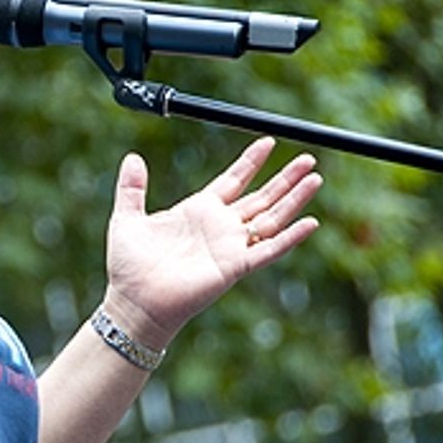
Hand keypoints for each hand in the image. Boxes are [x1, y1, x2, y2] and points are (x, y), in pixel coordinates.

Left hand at [101, 137, 321, 347]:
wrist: (133, 302)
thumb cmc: (129, 266)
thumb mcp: (127, 219)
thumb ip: (131, 188)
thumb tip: (132, 157)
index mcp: (198, 211)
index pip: (233, 180)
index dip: (251, 161)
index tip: (268, 141)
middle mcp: (219, 227)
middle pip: (261, 196)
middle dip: (285, 178)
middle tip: (308, 158)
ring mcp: (230, 247)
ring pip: (271, 218)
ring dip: (294, 200)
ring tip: (315, 179)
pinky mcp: (234, 267)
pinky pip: (268, 250)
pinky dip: (290, 237)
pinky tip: (310, 222)